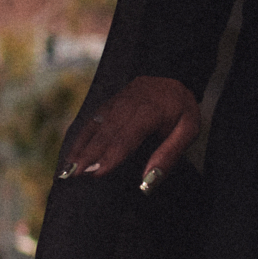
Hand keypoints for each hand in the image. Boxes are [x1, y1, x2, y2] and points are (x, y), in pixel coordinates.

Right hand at [60, 76, 202, 192]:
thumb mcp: (189, 130)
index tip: (97, 173)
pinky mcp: (110, 101)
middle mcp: (130, 103)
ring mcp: (117, 100)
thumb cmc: (182, 109)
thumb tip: (148, 180)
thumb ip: (169, 154)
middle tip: (74, 174)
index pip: (127, 136)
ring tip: (68, 166)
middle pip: (106, 132)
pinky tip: (73, 150)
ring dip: (81, 146)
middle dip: (89, 154)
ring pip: (96, 125)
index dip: (111, 156)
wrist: (172, 78)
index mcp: (150, 110)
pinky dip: (81, 135)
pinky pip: (93, 118)